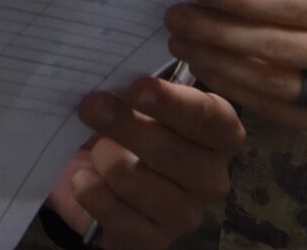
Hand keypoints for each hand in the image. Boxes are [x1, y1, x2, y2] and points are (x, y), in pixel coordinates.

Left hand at [44, 75, 242, 249]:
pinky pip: (111, 210)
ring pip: (132, 178)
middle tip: (91, 105)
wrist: (105, 175)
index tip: (136, 88)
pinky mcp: (153, 240)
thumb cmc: (132, 124)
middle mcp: (212, 177)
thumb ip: (139, 86)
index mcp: (221, 133)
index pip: (207, 118)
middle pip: (168, 150)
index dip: (171, 102)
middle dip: (123, 124)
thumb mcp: (140, 99)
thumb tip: (115, 73)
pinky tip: (85, 177)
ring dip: (103, 157)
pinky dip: (88, 188)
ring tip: (97, 150)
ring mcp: (186, 214)